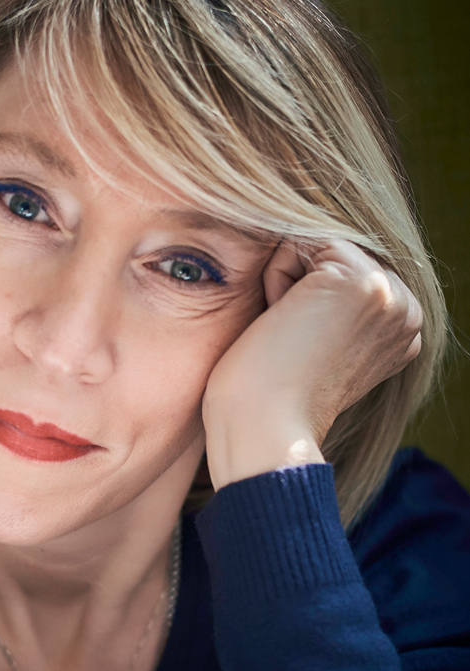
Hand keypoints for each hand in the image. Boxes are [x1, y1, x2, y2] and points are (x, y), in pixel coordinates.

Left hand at [202, 239, 422, 490]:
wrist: (264, 428)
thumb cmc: (270, 395)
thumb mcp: (319, 344)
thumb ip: (335, 308)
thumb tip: (311, 260)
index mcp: (401, 331)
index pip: (341, 273)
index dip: (304, 302)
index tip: (300, 351)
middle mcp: (407, 311)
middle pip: (331, 255)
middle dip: (297, 288)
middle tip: (291, 344)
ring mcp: (390, 295)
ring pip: (316, 246)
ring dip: (286, 284)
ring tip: (289, 336)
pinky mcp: (362, 281)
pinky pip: (300, 241)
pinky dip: (276, 278)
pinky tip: (283, 323)